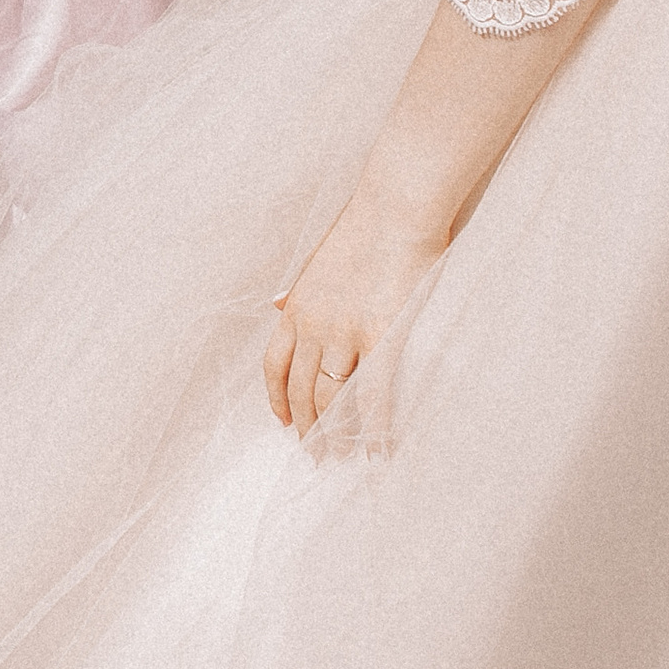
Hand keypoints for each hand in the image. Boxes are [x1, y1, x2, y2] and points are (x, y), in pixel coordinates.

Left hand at [266, 181, 448, 438]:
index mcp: (296, 308)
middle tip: (316, 454)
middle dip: (306, 426)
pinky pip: (373, 396)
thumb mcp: (316, 261)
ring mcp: (345, 334)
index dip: (276, 398)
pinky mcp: (381, 337)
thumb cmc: (362, 231)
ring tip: (343, 457)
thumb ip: (298, 289)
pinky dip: (374, 428)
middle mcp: (313, 326)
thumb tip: (276, 304)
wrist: (394, 211)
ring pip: (332, 398)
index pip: (274, 366)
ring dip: (336, 433)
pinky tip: (379, 449)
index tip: (283, 422)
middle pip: (301, 389)